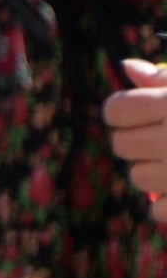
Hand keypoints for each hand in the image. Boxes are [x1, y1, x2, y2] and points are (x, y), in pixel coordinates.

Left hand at [103, 58, 166, 220]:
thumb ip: (163, 79)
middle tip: (163, 138)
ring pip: (137, 178)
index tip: (138, 114)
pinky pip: (155, 211)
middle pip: (120, 145)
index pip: (115, 110)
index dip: (122, 112)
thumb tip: (126, 67)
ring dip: (153, 172)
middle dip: (136, 141)